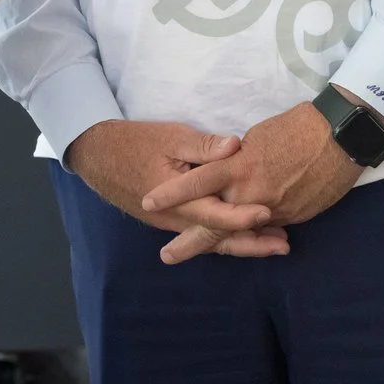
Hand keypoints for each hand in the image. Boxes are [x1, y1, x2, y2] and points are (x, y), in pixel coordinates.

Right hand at [66, 120, 289, 259]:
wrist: (99, 157)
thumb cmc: (136, 142)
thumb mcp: (170, 136)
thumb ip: (204, 146)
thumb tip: (235, 147)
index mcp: (178, 200)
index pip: (216, 216)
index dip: (244, 217)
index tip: (270, 213)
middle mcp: (176, 220)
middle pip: (219, 239)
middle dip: (253, 243)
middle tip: (284, 247)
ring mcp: (172, 224)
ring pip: (211, 241)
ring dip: (243, 244)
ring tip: (274, 245)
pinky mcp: (170, 221)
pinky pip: (201, 235)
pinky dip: (224, 238)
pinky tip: (244, 237)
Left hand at [138, 98, 366, 263]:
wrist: (340, 137)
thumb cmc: (295, 127)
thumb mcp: (257, 137)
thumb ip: (236, 161)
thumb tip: (226, 171)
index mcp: (238, 167)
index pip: (197, 183)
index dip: (172, 194)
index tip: (148, 203)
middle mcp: (251, 194)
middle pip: (215, 224)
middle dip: (190, 242)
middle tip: (166, 256)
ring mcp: (273, 210)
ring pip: (241, 233)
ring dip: (223, 245)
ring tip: (202, 256)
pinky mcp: (293, 217)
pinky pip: (268, 229)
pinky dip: (255, 235)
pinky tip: (244, 244)